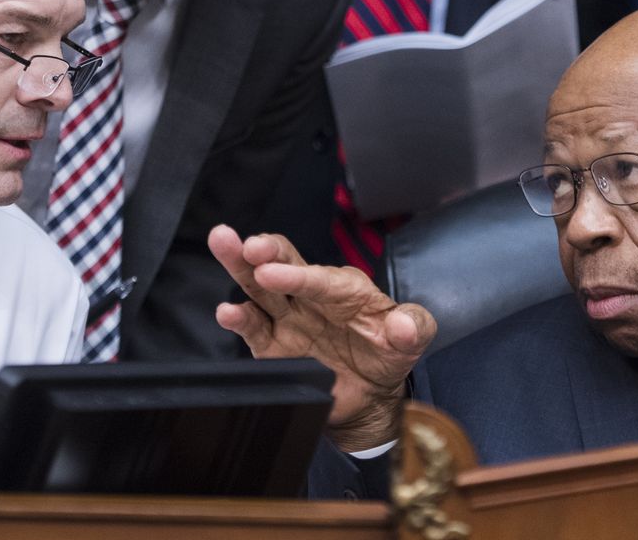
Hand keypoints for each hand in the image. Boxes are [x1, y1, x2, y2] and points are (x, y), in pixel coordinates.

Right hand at [208, 225, 435, 450]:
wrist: (370, 395)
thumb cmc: (388, 355)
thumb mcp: (412, 339)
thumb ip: (414, 327)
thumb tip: (402, 325)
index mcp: (345, 288)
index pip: (319, 278)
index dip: (295, 275)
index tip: (272, 271)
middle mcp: (312, 296)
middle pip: (284, 264)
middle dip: (264, 251)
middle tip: (246, 244)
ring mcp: (289, 318)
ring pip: (259, 287)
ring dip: (240, 266)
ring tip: (223, 243)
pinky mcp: (272, 344)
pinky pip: (254, 329)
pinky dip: (239, 320)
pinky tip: (227, 312)